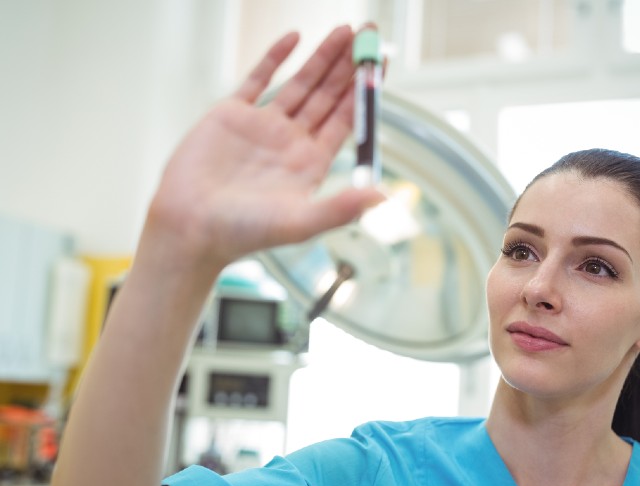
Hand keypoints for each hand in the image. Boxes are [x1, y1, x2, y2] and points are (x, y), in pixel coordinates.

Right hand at [146, 25, 382, 273]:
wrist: (189, 228)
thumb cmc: (243, 233)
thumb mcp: (299, 222)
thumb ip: (341, 208)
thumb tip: (382, 197)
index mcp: (311, 164)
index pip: (347, 120)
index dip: (365, 93)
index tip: (382, 66)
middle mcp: (291, 142)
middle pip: (329, 96)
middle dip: (350, 66)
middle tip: (370, 35)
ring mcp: (262, 126)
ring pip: (300, 83)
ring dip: (322, 57)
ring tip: (344, 31)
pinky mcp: (231, 115)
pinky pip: (257, 79)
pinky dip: (274, 58)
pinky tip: (294, 38)